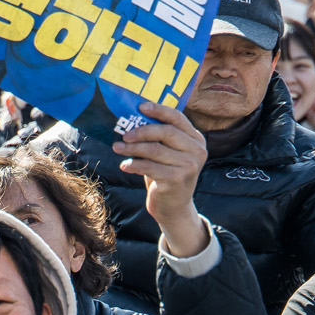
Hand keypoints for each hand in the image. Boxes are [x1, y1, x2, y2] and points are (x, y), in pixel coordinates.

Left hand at [115, 101, 208, 257]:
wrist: (174, 207)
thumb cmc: (166, 175)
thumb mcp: (168, 154)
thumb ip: (160, 138)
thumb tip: (133, 119)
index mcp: (196, 139)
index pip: (177, 118)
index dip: (158, 110)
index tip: (140, 107)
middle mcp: (197, 151)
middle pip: (166, 132)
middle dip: (141, 131)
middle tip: (124, 135)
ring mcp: (189, 166)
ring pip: (155, 149)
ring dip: (132, 148)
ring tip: (117, 148)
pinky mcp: (178, 179)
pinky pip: (150, 167)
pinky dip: (134, 165)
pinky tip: (124, 165)